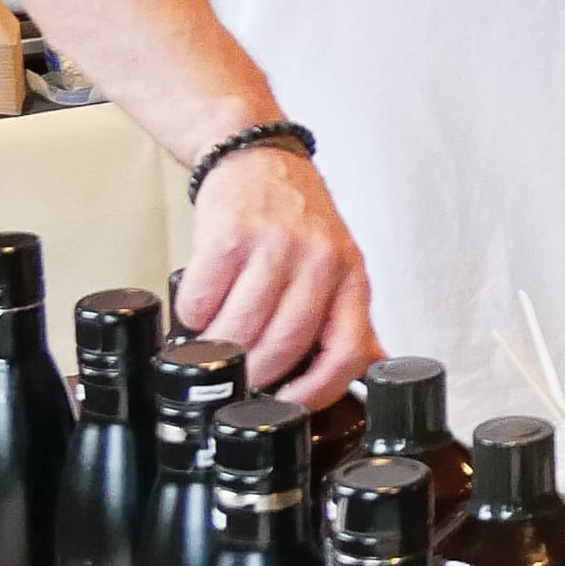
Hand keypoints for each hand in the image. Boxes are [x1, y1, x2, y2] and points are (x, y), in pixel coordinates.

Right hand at [176, 143, 375, 401]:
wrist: (258, 158)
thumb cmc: (298, 218)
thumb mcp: (339, 266)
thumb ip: (349, 320)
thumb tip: (370, 371)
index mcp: (351, 279)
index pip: (347, 352)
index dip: (317, 392)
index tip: (289, 407)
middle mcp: (320, 262)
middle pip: (284, 346)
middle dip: (254, 375)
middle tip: (238, 378)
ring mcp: (275, 246)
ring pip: (241, 329)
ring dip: (219, 351)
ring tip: (213, 347)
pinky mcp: (230, 234)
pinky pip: (203, 300)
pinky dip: (194, 315)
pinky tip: (200, 310)